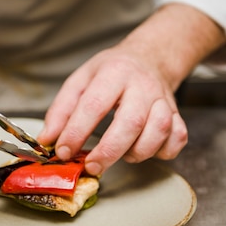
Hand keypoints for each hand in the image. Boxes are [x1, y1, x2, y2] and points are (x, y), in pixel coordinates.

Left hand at [39, 3, 225, 174]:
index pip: (94, 104)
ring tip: (121, 155)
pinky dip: (163, 151)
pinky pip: (177, 138)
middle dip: (109, 151)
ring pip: (159, 131)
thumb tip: (47, 140)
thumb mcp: (80, 81)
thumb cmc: (111, 72)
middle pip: (131, 122)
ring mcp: (163, 100)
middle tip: (91, 167)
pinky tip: (145, 150)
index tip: (63, 151)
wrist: (149, 58)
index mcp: (113, 73)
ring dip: (138, 151)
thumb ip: (61, 110)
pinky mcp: (177, 114)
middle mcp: (142, 86)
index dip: (76, 131)